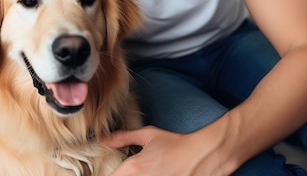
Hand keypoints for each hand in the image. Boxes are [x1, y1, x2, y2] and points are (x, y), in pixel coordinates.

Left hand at [101, 126, 227, 175]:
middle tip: (130, 172)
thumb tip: (102, 139)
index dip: (108, 175)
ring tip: (150, 172)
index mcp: (133, 168)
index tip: (108, 173)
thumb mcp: (148, 135)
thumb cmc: (177, 144)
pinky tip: (159, 175)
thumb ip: (122, 138)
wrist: (205, 154)